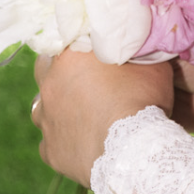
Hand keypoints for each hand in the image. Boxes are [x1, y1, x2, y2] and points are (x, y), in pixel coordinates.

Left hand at [31, 48, 172, 185]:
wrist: (131, 152)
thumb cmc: (142, 101)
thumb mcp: (150, 64)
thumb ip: (137, 51)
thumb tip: (138, 44)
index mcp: (69, 58)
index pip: (64, 40)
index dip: (79, 48)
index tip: (93, 56)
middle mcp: (49, 86)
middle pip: (44, 70)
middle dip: (61, 73)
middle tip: (85, 80)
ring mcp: (46, 120)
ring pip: (43, 107)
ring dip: (58, 107)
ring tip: (83, 114)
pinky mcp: (49, 151)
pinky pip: (51, 142)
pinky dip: (64, 140)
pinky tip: (83, 141)